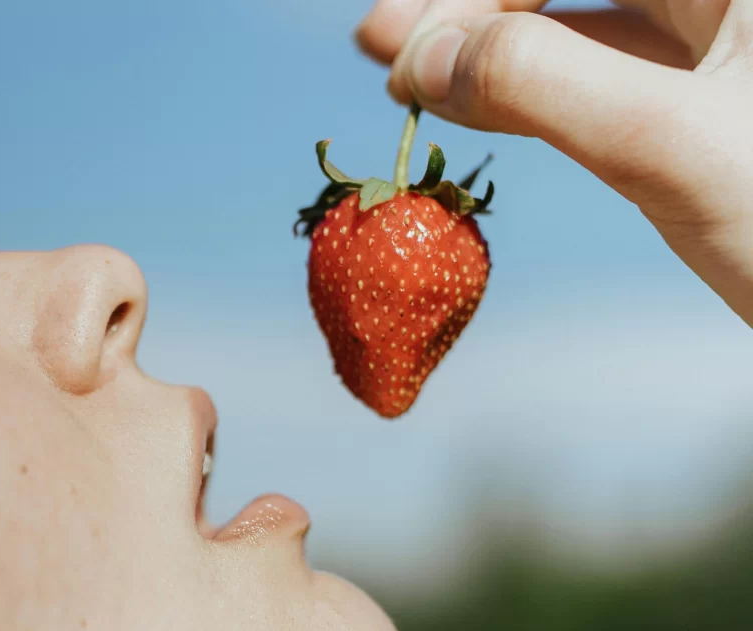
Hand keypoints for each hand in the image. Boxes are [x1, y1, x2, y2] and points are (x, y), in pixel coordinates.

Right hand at [356, 0, 752, 325]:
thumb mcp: (672, 148)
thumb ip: (540, 85)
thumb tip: (420, 57)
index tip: (404, 36)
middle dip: (472, 6)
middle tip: (380, 40)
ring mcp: (719, 41)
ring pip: (578, 16)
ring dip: (486, 42)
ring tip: (395, 63)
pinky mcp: (704, 97)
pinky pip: (597, 72)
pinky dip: (527, 88)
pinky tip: (468, 98)